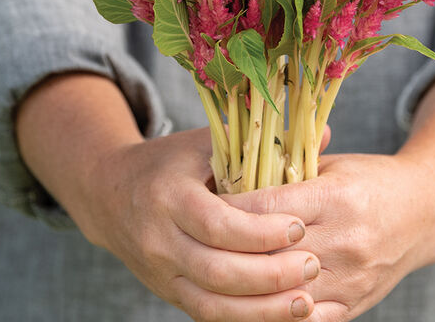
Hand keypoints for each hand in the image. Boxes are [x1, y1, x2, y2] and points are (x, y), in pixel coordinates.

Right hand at [82, 127, 321, 320]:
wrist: (109, 194)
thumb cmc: (168, 161)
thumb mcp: (204, 142)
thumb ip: (259, 140)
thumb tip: (326, 132)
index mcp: (169, 196)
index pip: (216, 223)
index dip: (259, 231)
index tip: (299, 226)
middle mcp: (160, 239)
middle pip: (216, 271)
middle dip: (269, 274)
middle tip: (313, 265)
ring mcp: (161, 272)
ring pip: (212, 304)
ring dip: (261, 309)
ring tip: (307, 301)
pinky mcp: (167, 292)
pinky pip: (207, 315)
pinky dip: (244, 319)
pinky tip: (278, 316)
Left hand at [221, 150, 434, 321]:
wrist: (424, 210)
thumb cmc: (371, 179)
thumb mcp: (333, 165)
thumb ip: (289, 173)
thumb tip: (236, 175)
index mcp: (335, 198)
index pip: (268, 210)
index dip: (230, 210)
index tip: (202, 204)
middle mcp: (344, 242)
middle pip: (270, 257)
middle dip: (229, 251)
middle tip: (196, 243)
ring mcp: (351, 279)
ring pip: (283, 297)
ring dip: (245, 291)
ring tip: (212, 279)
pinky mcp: (354, 304)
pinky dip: (274, 316)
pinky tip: (247, 307)